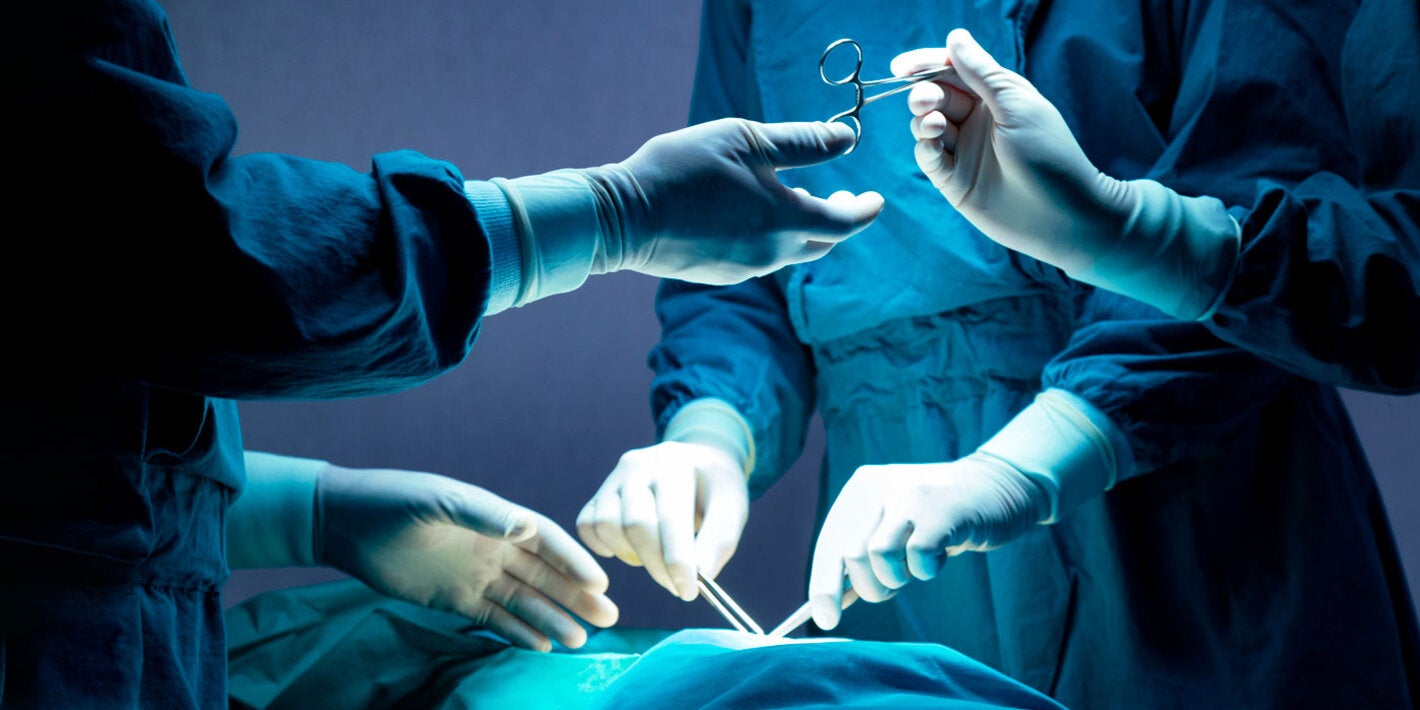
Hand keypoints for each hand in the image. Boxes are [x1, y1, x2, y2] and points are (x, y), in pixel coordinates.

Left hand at [315, 465, 618, 651]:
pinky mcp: (453, 599)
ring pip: (524, 601)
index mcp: (495, 519)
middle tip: (609, 617)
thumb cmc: (393, 500)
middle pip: (544, 575)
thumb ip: (482, 514)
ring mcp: (475, 575)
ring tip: (581, 639)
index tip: (601, 582)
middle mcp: (493, 547)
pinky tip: (542, 646)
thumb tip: (526, 528)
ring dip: (553, 618)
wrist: (345, 523)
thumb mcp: (437, 501)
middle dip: (576, 595)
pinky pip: (494, 618)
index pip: (546, 541)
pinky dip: (518, 631)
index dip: (574, 561)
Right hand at [576, 441, 748, 600]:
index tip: (688, 592)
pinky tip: (631, 550)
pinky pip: (586, 525)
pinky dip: (603, 546)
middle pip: (635, 524)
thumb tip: (702, 575)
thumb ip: (720, 541)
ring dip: (631, 555)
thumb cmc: (715, 490)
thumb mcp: (732, 508)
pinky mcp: (599, 493)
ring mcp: (614, 478)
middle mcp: (639, 465)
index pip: (670, 517)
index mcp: (676, 465)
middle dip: (657, 566)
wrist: (697, 463)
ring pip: (605, 524)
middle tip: (677, 587)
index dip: (677, 560)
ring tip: (657, 559)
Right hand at [590, 118, 884, 283]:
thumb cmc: (684, 169)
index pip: (846, 223)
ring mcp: (745, 269)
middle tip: (840, 194)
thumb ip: (803, 143)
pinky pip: (760, 257)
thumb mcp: (747, 139)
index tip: (875, 198)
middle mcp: (772, 253)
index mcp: (786, 219)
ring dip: (800, 226)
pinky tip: (750, 214)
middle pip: (822, 243)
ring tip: (791, 196)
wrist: (623, 217)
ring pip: (790, 251)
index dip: (864, 210)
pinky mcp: (721, 274)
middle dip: (837, 219)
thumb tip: (849, 139)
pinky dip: (770, 236)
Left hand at [807, 452, 1047, 630]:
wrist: (998, 485)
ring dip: (898, 578)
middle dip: (871, 587)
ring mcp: (910, 494)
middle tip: (895, 586)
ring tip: (919, 566)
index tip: (826, 620)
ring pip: (879, 557)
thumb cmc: (938, 518)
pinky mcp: (942, 508)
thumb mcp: (893, 528)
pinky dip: (928, 570)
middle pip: (850, 555)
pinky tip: (941, 556)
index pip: (829, 545)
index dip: (823, 586)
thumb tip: (827, 606)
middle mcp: (878, 485)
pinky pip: (918, 557)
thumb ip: (861, 558)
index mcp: (860, 487)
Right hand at [893, 29, 1132, 277]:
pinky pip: (927, 156)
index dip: (926, 65)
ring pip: (925, 125)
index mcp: (995, 96)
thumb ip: (981, 74)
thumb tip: (955, 37)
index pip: (953, 71)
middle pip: (935, 96)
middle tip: (925, 101)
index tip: (902, 67)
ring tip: (934, 125)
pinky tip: (932, 142)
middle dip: (924, 94)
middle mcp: (975, 120)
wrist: (1063, 217)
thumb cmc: (1049, 155)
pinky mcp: (952, 180)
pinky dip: (923, 146)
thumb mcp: (1016, 105)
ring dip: (922, 119)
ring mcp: (963, 151)